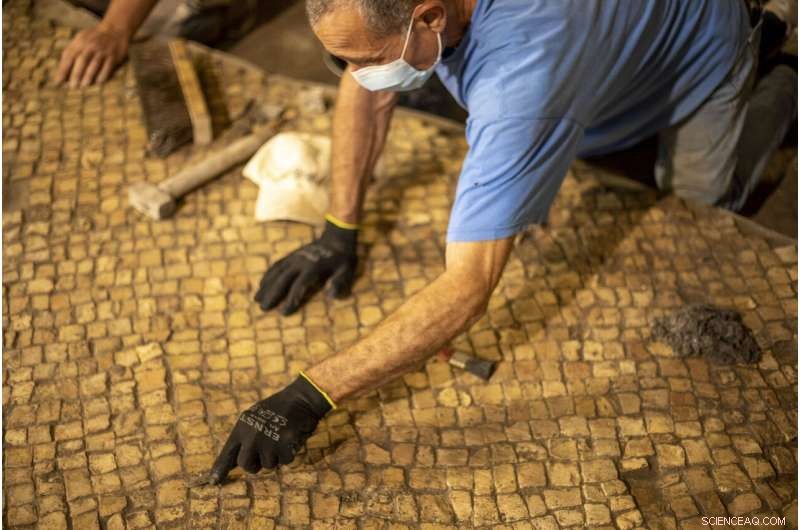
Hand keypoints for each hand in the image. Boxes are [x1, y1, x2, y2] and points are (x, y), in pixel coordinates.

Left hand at [56, 23, 128, 87]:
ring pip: (94, 65)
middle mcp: (90, 46)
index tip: (58, 82)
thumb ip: (72, 51)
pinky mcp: (113, 56)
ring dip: (88, 76)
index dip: (63, 69)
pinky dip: (102, 75)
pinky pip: (107, 67)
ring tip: (83, 86)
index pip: (69, 56)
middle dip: (76, 74)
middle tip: (72, 87)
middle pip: (81, 61)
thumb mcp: (80, 39)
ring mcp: (102, 51)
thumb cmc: (94, 37)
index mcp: (80, 42)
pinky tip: (98, 82)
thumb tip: (62, 69)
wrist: (114, 30)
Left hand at [209, 375, 332, 482]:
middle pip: (246, 465)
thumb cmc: (278, 409)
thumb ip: (246, 438)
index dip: (220, 468)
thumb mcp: (255, 419)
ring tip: (281, 438)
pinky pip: (285, 461)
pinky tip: (291, 439)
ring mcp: (267, 440)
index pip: (227, 452)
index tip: (213, 481)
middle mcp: (251, 435)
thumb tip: (239, 462)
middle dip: (255, 465)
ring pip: (268, 465)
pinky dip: (290, 453)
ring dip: (276, 457)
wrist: (299, 399)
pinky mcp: (283, 444)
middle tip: (264, 455)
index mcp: (242, 427)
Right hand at [255, 219, 357, 314]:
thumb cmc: (343, 258)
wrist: (337, 237)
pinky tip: (262, 284)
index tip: (284, 312)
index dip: (291, 300)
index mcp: (313, 268)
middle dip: (272, 295)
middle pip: (282, 280)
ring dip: (266, 286)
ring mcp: (294, 258)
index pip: (298, 286)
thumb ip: (339, 283)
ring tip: (257, 299)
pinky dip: (268, 274)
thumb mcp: (346, 271)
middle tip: (263, 308)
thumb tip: (331, 297)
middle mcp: (300, 263)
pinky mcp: (291, 255)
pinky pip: (276, 265)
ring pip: (276, 272)